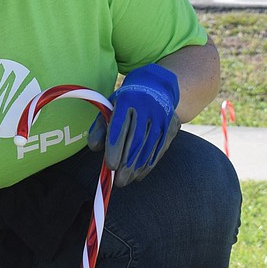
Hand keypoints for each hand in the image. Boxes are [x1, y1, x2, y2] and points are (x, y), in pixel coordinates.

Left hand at [88, 62, 180, 186]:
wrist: (156, 87)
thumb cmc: (126, 102)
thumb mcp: (110, 107)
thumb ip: (100, 127)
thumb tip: (94, 147)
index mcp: (128, 99)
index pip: (121, 126)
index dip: (115, 147)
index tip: (110, 166)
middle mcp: (148, 106)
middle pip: (137, 140)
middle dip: (127, 163)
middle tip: (118, 181)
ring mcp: (163, 116)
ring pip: (150, 147)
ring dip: (137, 168)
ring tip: (126, 180)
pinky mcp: (172, 126)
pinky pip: (160, 149)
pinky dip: (149, 165)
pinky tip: (139, 175)